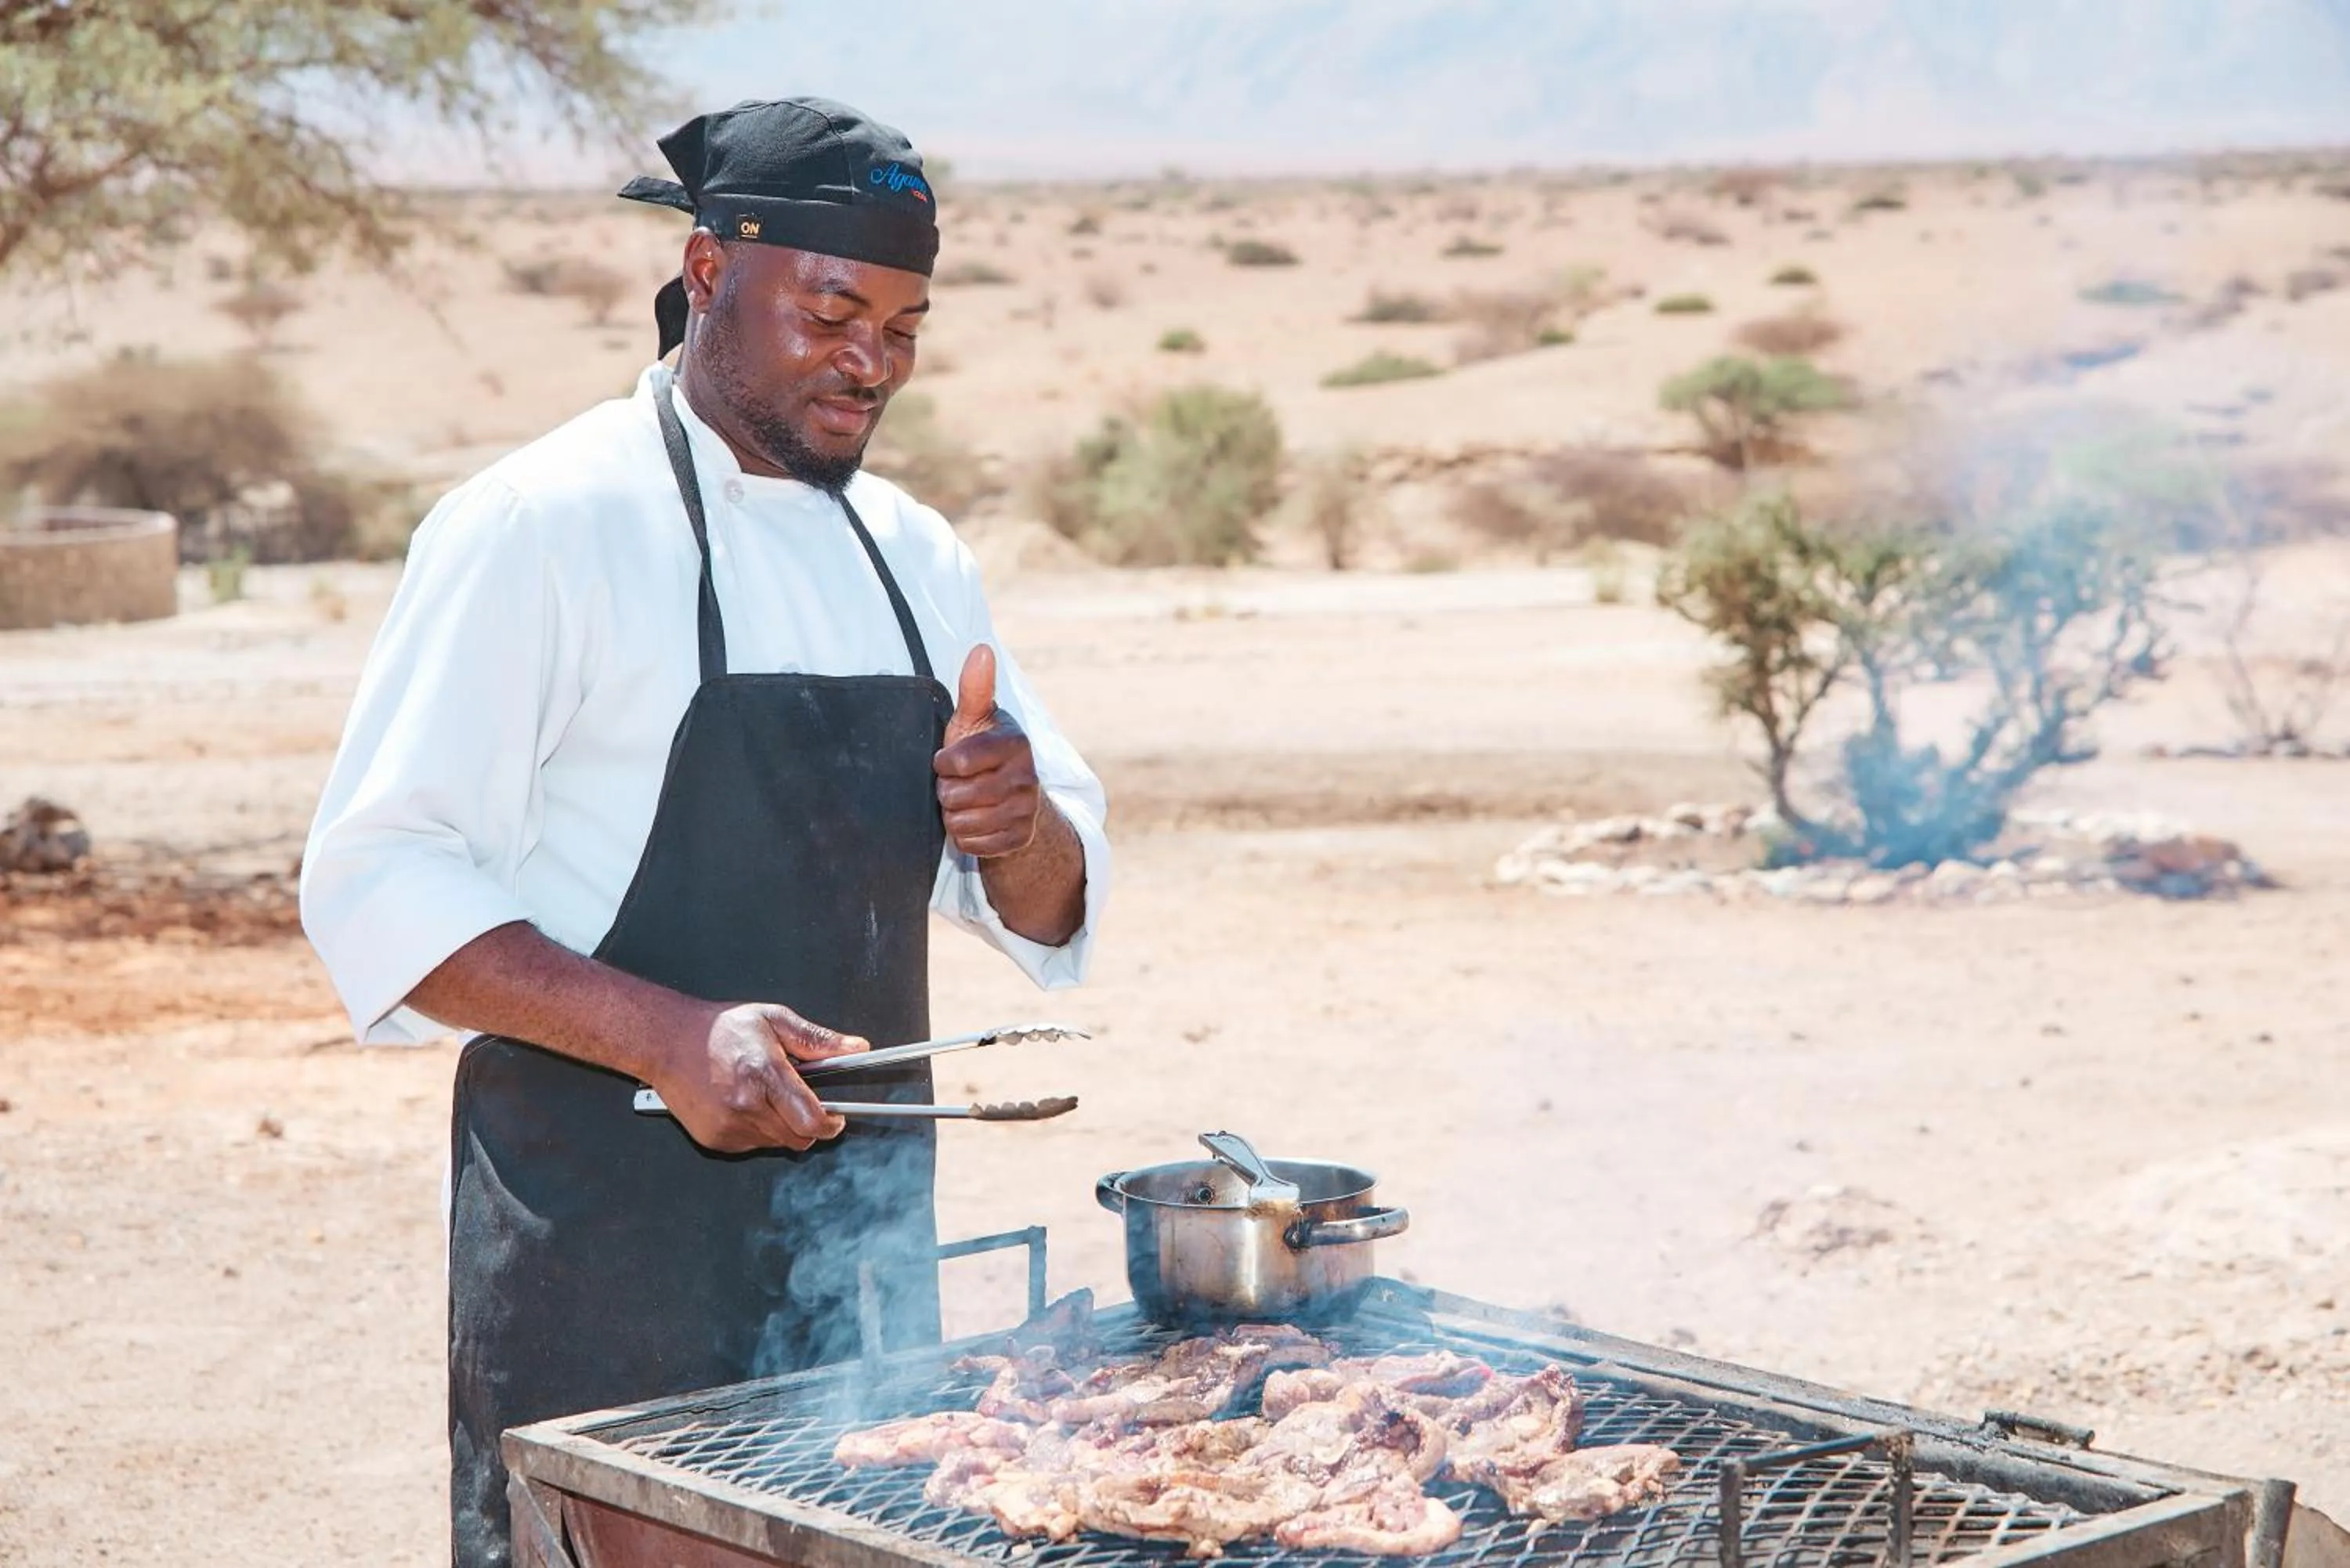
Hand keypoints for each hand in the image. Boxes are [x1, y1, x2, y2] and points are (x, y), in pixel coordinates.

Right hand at [651, 1001, 865, 1153]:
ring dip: (782, 1127)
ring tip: (767, 1097)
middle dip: (808, 1125)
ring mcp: (728, 1126)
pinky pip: (752, 1146)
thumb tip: (855, 1048)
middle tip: (801, 1102)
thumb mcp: (773, 1020)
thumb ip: (817, 1039)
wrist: (667, 1042)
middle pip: (798, 1138)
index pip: (811, 1119)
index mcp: (763, 1074)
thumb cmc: (718, 1030)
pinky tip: (745, 1106)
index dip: (831, 1123)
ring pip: (776, 1144)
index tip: (836, 1117)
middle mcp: (745, 1105)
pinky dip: (757, 1132)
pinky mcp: (714, 1140)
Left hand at [934, 644, 1043, 858]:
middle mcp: (1027, 777)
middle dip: (947, 792)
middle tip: (958, 784)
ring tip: (966, 802)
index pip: (956, 762)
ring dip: (954, 816)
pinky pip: (972, 844)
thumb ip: (975, 688)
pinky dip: (966, 837)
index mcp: (1015, 743)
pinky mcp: (1020, 838)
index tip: (948, 760)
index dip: (943, 764)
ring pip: (962, 823)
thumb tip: (981, 649)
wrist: (1012, 799)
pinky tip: (975, 822)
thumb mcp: (974, 720)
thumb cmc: (982, 752)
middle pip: (955, 796)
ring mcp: (1026, 810)